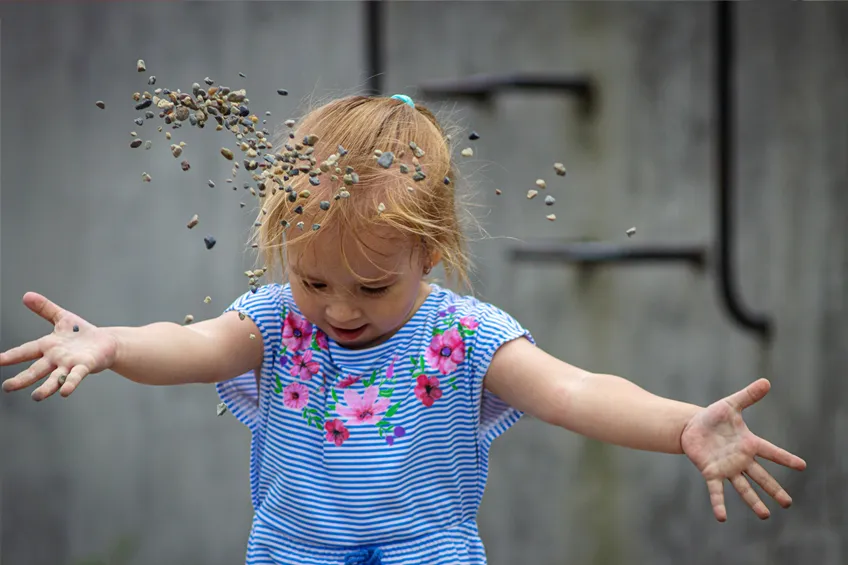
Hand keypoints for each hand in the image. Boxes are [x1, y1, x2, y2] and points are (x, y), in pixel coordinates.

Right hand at [1, 292, 117, 399]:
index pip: (27, 350)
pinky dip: (70, 383)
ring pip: (55, 378)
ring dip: (46, 388)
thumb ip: (45, 309)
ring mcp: (70, 365)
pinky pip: (76, 376)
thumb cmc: (82, 333)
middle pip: (37, 370)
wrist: (106, 343)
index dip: (12, 355)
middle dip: (22, 379)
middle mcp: (56, 359)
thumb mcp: (62, 317)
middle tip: (7, 387)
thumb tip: (26, 295)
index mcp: (48, 346)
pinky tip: (64, 392)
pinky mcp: (85, 366)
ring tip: (36, 396)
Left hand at [681, 378, 805, 521]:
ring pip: (744, 487)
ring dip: (754, 502)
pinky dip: (719, 503)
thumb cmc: (713, 417)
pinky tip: (722, 517)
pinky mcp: (710, 472)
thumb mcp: (731, 404)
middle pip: (762, 477)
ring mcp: (727, 468)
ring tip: (765, 515)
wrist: (691, 426)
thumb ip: (748, 396)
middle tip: (788, 503)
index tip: (802, 465)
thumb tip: (766, 382)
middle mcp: (741, 460)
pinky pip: (716, 490)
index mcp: (749, 444)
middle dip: (775, 490)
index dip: (785, 458)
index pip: (771, 452)